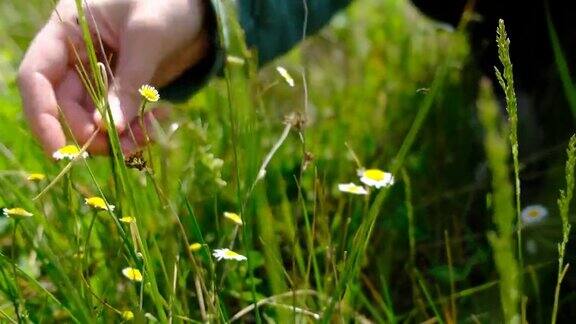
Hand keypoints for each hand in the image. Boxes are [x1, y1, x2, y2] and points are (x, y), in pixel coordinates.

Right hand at [18, 0, 208, 154]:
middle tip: (125, 146)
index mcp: (67, 30)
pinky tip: (158, 120)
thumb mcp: (147, 36)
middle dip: (92, 132)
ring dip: (118, 135)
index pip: (37, 76)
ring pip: (93, 116)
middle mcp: (75, 54)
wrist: (195, 8)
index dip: (42, 114)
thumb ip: (129, 82)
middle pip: (66, 105)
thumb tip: (110, 128)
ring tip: (148, 135)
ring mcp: (98, 73)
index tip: (60, 150)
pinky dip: (134, 126)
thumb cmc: (166, 3)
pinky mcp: (121, 86)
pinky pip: (118, 115)